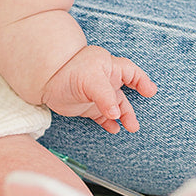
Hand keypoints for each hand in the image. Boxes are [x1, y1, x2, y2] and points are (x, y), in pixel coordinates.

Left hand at [40, 45, 156, 132]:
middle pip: (126, 93)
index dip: (142, 81)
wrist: (45, 80)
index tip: (150, 92)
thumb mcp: (91, 79)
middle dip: (132, 108)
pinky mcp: (88, 107)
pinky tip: (114, 129)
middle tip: (135, 123)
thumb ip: (105, 97)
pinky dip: (110, 123)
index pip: (131, 72)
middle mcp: (105, 80)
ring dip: (124, 117)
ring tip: (130, 128)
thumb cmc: (69, 71)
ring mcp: (97, 94)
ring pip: (116, 107)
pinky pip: (104, 116)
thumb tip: (117, 114)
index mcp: (108, 66)